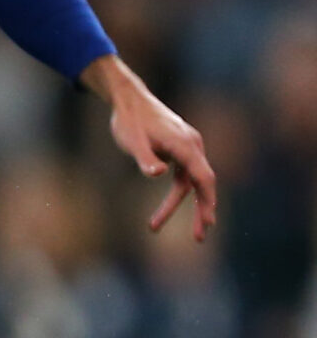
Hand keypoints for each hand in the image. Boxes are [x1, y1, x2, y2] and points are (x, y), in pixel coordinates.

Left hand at [86, 56, 216, 240]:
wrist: (129, 100)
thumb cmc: (130, 120)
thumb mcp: (132, 140)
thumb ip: (145, 158)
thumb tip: (158, 174)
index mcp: (184, 144)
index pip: (203, 176)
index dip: (207, 198)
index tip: (208, 219)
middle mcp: (192, 146)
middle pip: (202, 183)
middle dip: (202, 210)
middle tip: (199, 237)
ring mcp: (187, 149)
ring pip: (189, 183)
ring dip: (178, 206)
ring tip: (154, 227)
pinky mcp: (179, 151)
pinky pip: (183, 177)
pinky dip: (178, 193)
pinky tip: (166, 208)